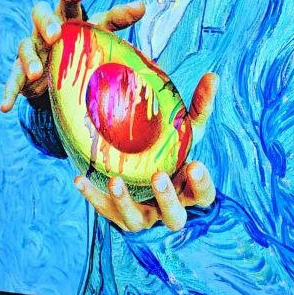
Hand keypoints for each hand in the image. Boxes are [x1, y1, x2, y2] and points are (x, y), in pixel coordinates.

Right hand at [0, 0, 145, 110]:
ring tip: (37, 73)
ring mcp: (33, 49)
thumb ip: (119, 18)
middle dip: (46, 23)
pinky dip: (9, 91)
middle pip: (40, 13)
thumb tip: (144, 5)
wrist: (63, 71)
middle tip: (55, 35)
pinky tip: (5, 106)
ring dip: (29, 59)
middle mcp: (47, 27)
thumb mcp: (101, 30)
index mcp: (68, 15)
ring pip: (25, 46)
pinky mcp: (22, 72)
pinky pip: (13, 79)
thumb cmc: (84, 44)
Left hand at [74, 73, 218, 231]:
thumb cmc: (171, 151)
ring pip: (136, 219)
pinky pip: (104, 210)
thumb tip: (213, 75)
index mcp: (189, 192)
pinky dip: (91, 195)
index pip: (204, 196)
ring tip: (115, 180)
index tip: (195, 165)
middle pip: (174, 216)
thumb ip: (199, 108)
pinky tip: (80, 178)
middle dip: (166, 197)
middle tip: (157, 175)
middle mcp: (168, 209)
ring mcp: (142, 215)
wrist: (143, 170)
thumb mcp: (186, 131)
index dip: (201, 185)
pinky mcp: (117, 215)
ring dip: (125, 201)